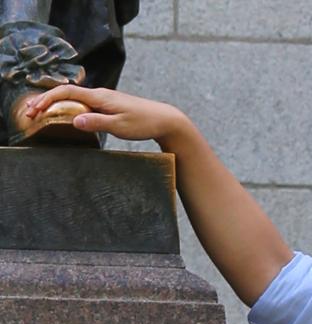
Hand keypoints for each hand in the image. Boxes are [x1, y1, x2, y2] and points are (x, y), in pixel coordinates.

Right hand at [25, 86, 191, 149]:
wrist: (164, 120)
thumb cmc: (144, 123)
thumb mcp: (120, 126)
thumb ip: (97, 123)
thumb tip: (75, 121)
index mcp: (100, 97)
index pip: (67, 92)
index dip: (49, 99)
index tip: (35, 109)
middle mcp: (100, 95)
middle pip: (67, 94)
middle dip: (46, 102)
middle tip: (31, 113)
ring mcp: (104, 100)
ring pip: (75, 99)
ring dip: (57, 106)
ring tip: (42, 115)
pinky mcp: (109, 107)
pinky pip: (84, 104)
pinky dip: (70, 109)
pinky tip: (65, 117)